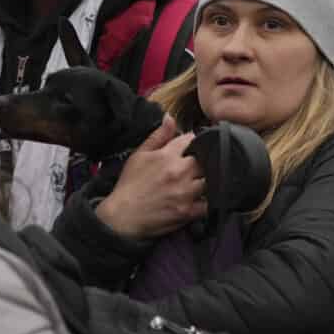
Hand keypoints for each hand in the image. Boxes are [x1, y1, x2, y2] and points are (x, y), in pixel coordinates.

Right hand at [95, 117, 206, 239]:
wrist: (122, 216)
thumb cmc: (130, 185)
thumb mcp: (139, 155)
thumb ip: (158, 136)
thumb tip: (171, 117)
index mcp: (167, 156)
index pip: (192, 139)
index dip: (193, 141)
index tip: (192, 147)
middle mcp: (179, 172)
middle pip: (206, 159)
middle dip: (203, 160)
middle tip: (197, 166)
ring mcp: (185, 192)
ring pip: (211, 180)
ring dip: (208, 179)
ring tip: (200, 181)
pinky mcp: (187, 211)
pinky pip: (208, 204)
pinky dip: (209, 201)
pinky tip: (203, 199)